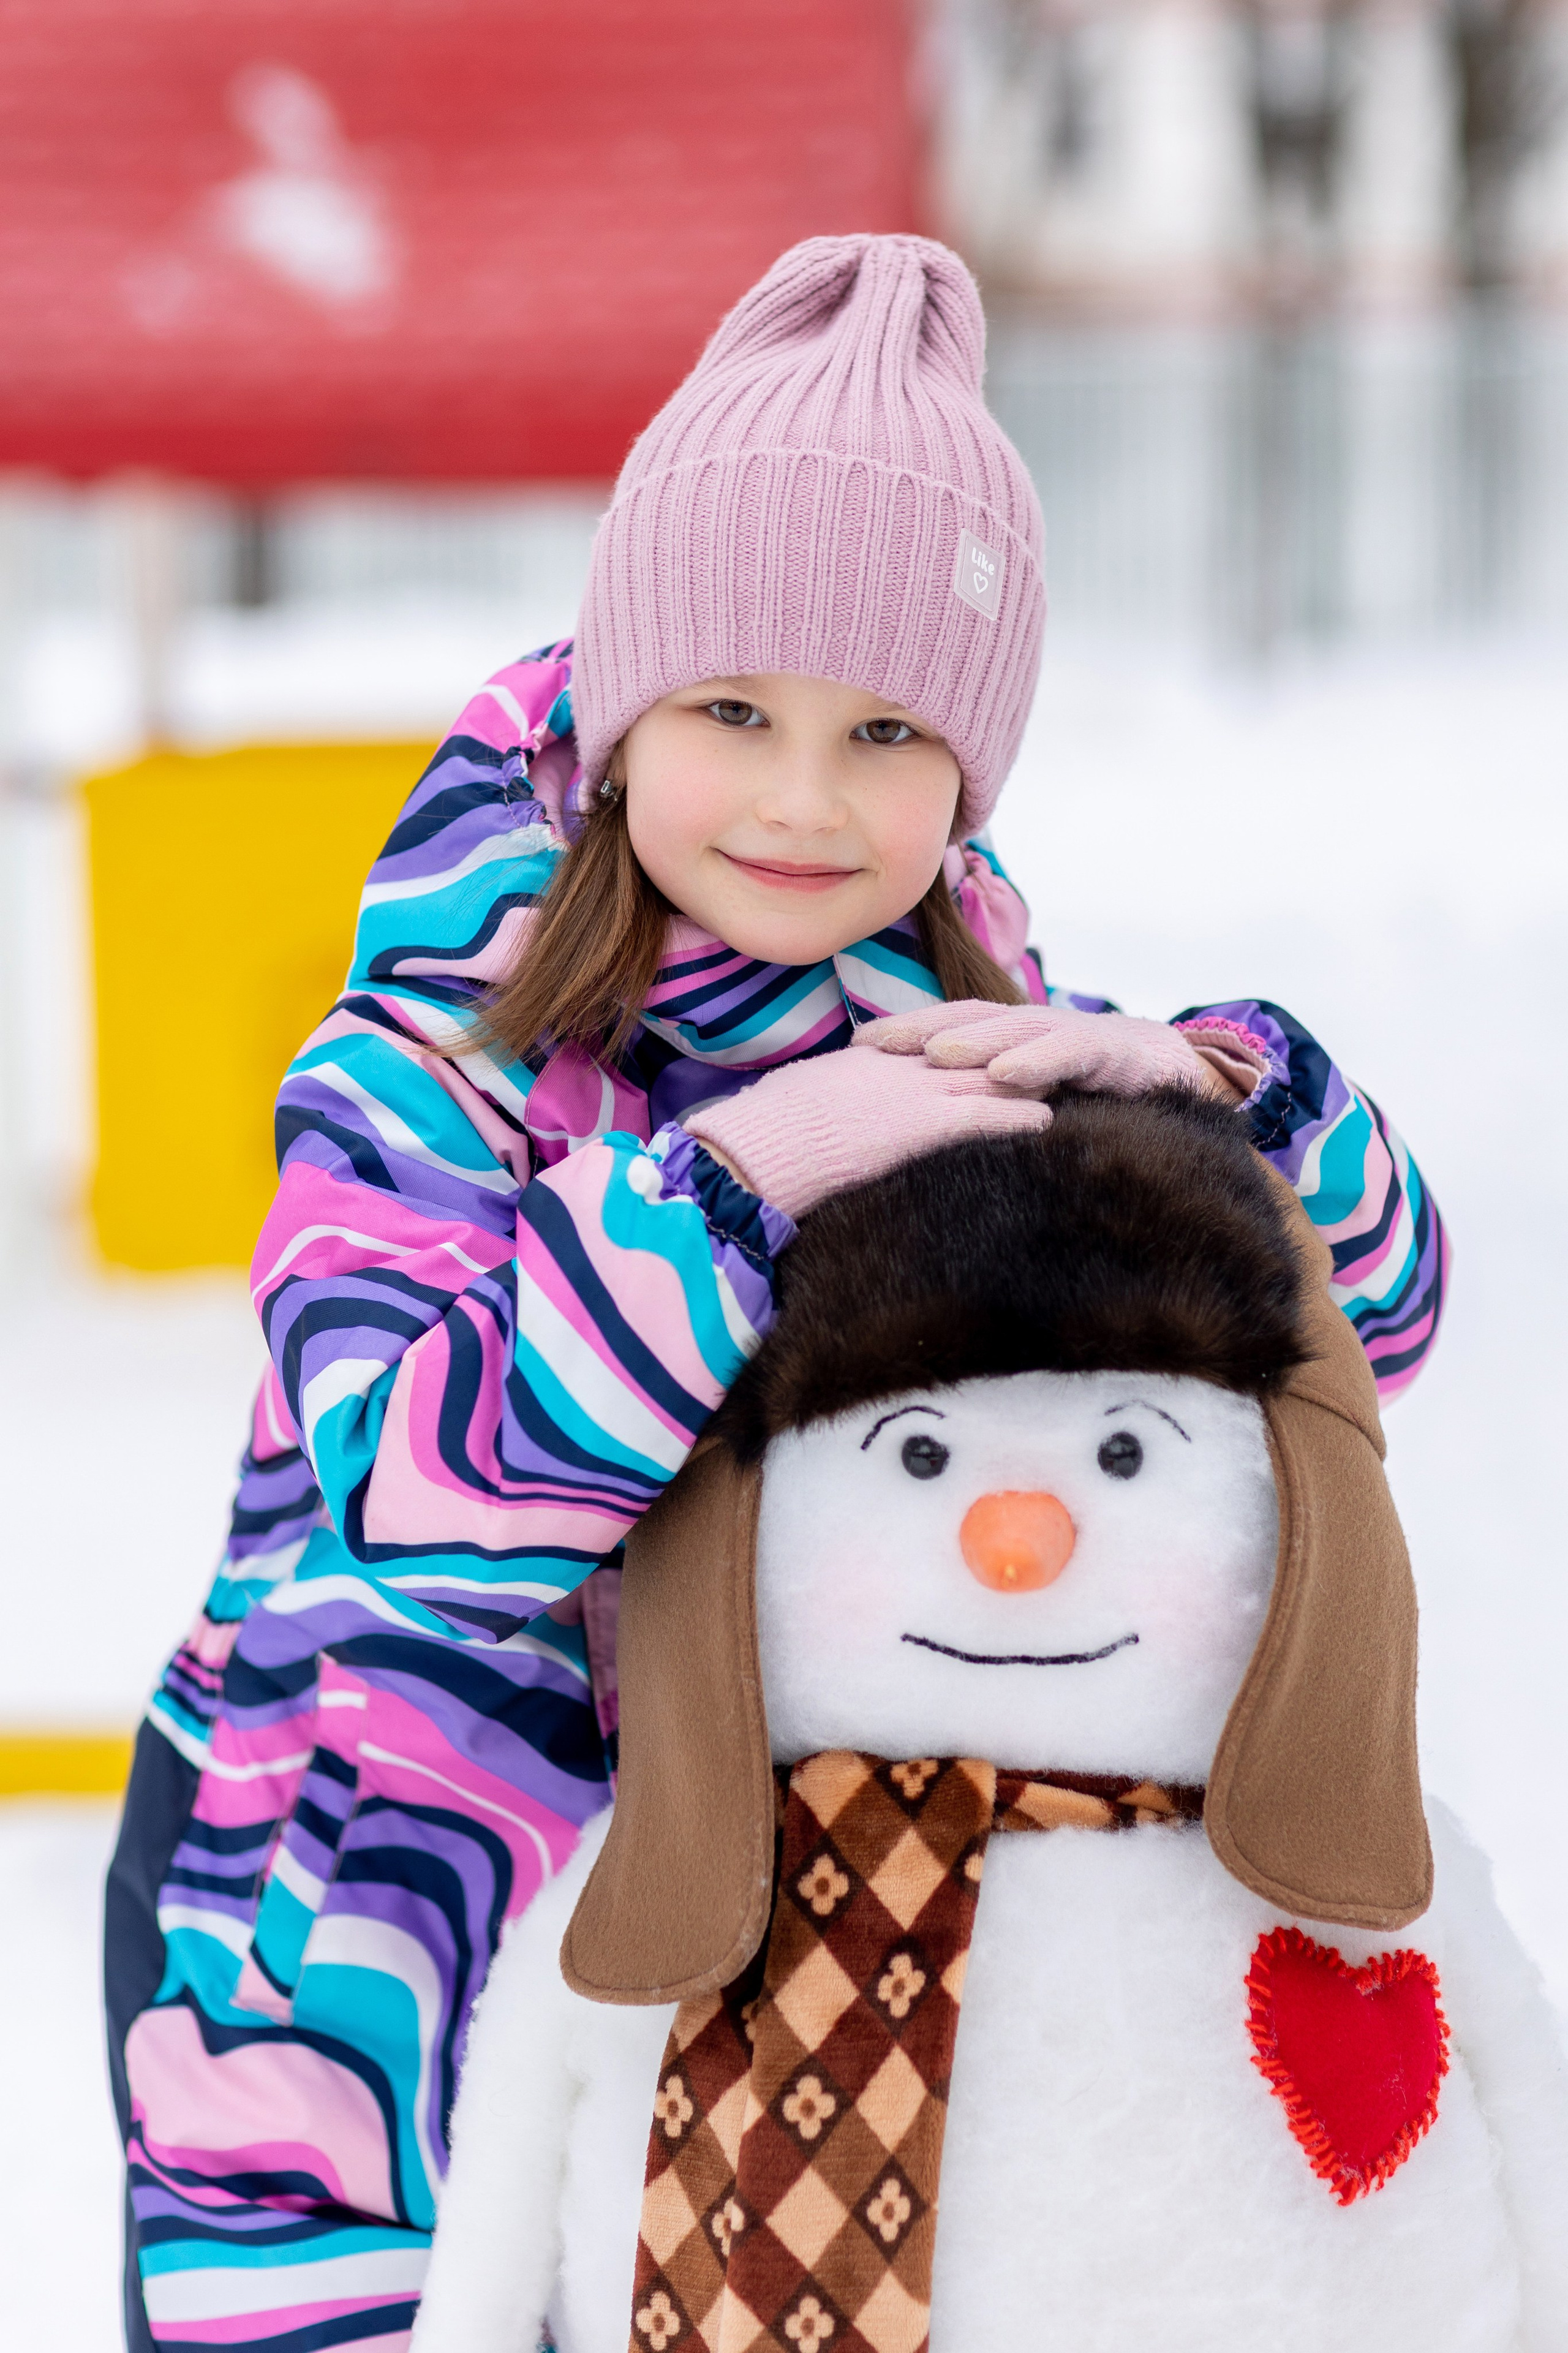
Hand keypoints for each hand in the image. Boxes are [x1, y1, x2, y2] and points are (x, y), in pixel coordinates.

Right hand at [684, 1043, 1052, 1218]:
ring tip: (1058, 1084)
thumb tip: (817, 1105)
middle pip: (964, 1053)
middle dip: (1002, 1054)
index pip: (923, 1045)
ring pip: (982, 1077)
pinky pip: (982, 1116)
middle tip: (1040, 1058)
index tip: (982, 1048)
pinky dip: (1017, 1117)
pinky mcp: (921, 1126)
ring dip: (1023, 1080)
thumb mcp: (796, 1099)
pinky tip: (1047, 1124)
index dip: (958, 1047)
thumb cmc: (763, 1133)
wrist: (757, 1148)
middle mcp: (895, 1068)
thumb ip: (822, 1096)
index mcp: (864, 1061)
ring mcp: (911, 1093)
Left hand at [853, 1000, 1256, 1100]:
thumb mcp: (1033, 1105)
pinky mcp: (1110, 1051)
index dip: (904, 1035)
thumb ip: (990, 1114)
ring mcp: (1071, 1036)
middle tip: (872, 1045)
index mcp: (1009, 1042)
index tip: (854, 1050)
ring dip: (973, 1041)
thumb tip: (923, 1145)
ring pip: (1014, 1031)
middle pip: (968, 1022)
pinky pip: (1069, 1052)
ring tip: (934, 1053)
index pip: (948, 1030)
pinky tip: (1006, 1073)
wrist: (1180, 1078)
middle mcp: (1033, 1032)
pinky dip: (1037, 1061)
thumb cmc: (1095, 1097)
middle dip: (919, 1030)